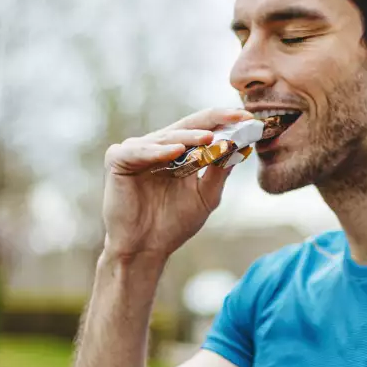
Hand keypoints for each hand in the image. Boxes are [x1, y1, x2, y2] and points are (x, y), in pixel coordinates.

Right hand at [101, 107, 253, 260]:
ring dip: (189, 137)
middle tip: (235, 117)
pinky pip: (140, 151)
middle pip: (187, 126)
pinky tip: (176, 152)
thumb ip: (219, 172)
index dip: (225, 122)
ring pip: (167, 137)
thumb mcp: (205, 196)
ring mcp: (137, 150)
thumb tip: (240, 147)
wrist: (145, 250)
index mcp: (178, 152)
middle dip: (213, 120)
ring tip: (209, 137)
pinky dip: (159, 151)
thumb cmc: (173, 225)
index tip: (249, 118)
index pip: (203, 128)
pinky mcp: (118, 159)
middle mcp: (158, 146)